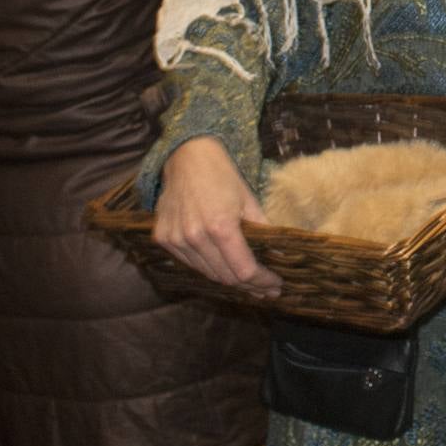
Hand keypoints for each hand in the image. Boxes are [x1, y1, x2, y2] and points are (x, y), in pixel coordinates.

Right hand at [153, 136, 281, 296]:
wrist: (187, 157)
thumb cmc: (223, 176)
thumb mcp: (249, 200)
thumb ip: (264, 231)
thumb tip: (281, 256)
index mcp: (220, 226)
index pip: (244, 270)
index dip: (262, 281)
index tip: (276, 284)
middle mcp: (195, 236)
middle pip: (226, 277)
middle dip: (249, 286)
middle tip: (266, 289)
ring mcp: (176, 239)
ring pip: (208, 274)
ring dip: (229, 279)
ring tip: (248, 282)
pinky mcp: (163, 238)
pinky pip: (190, 263)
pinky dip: (208, 267)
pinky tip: (222, 264)